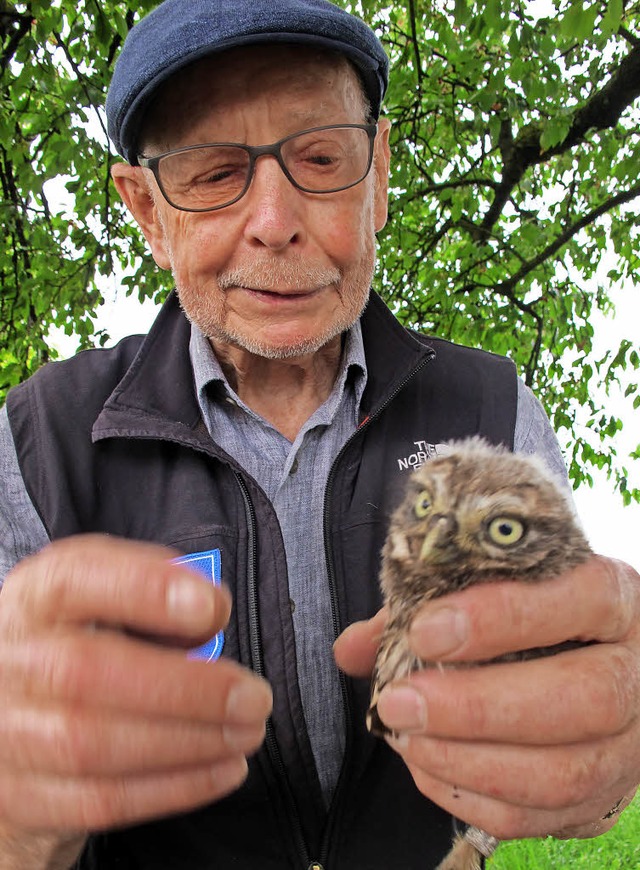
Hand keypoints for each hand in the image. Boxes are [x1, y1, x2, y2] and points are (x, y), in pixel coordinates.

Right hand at [0, 535, 271, 844]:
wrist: (16, 717)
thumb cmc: (82, 645)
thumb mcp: (106, 602)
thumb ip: (154, 596)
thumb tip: (212, 611)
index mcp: (33, 598)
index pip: (73, 580)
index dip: (145, 590)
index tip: (213, 606)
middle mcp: (8, 661)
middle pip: (85, 673)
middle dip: (186, 688)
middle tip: (254, 696)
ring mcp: (5, 733)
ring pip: (93, 746)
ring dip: (190, 742)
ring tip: (248, 732)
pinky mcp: (20, 797)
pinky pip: (99, 800)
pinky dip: (175, 787)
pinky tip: (223, 768)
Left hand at [335, 555, 639, 840]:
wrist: (600, 669)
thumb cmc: (531, 618)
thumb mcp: (490, 589)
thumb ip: (423, 607)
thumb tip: (351, 649)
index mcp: (615, 598)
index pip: (580, 599)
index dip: (502, 617)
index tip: (425, 629)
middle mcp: (636, 671)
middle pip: (583, 698)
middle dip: (479, 706)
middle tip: (398, 701)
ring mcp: (630, 744)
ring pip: (565, 770)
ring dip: (470, 759)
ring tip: (404, 736)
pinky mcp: (603, 798)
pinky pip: (543, 816)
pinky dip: (474, 796)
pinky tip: (426, 766)